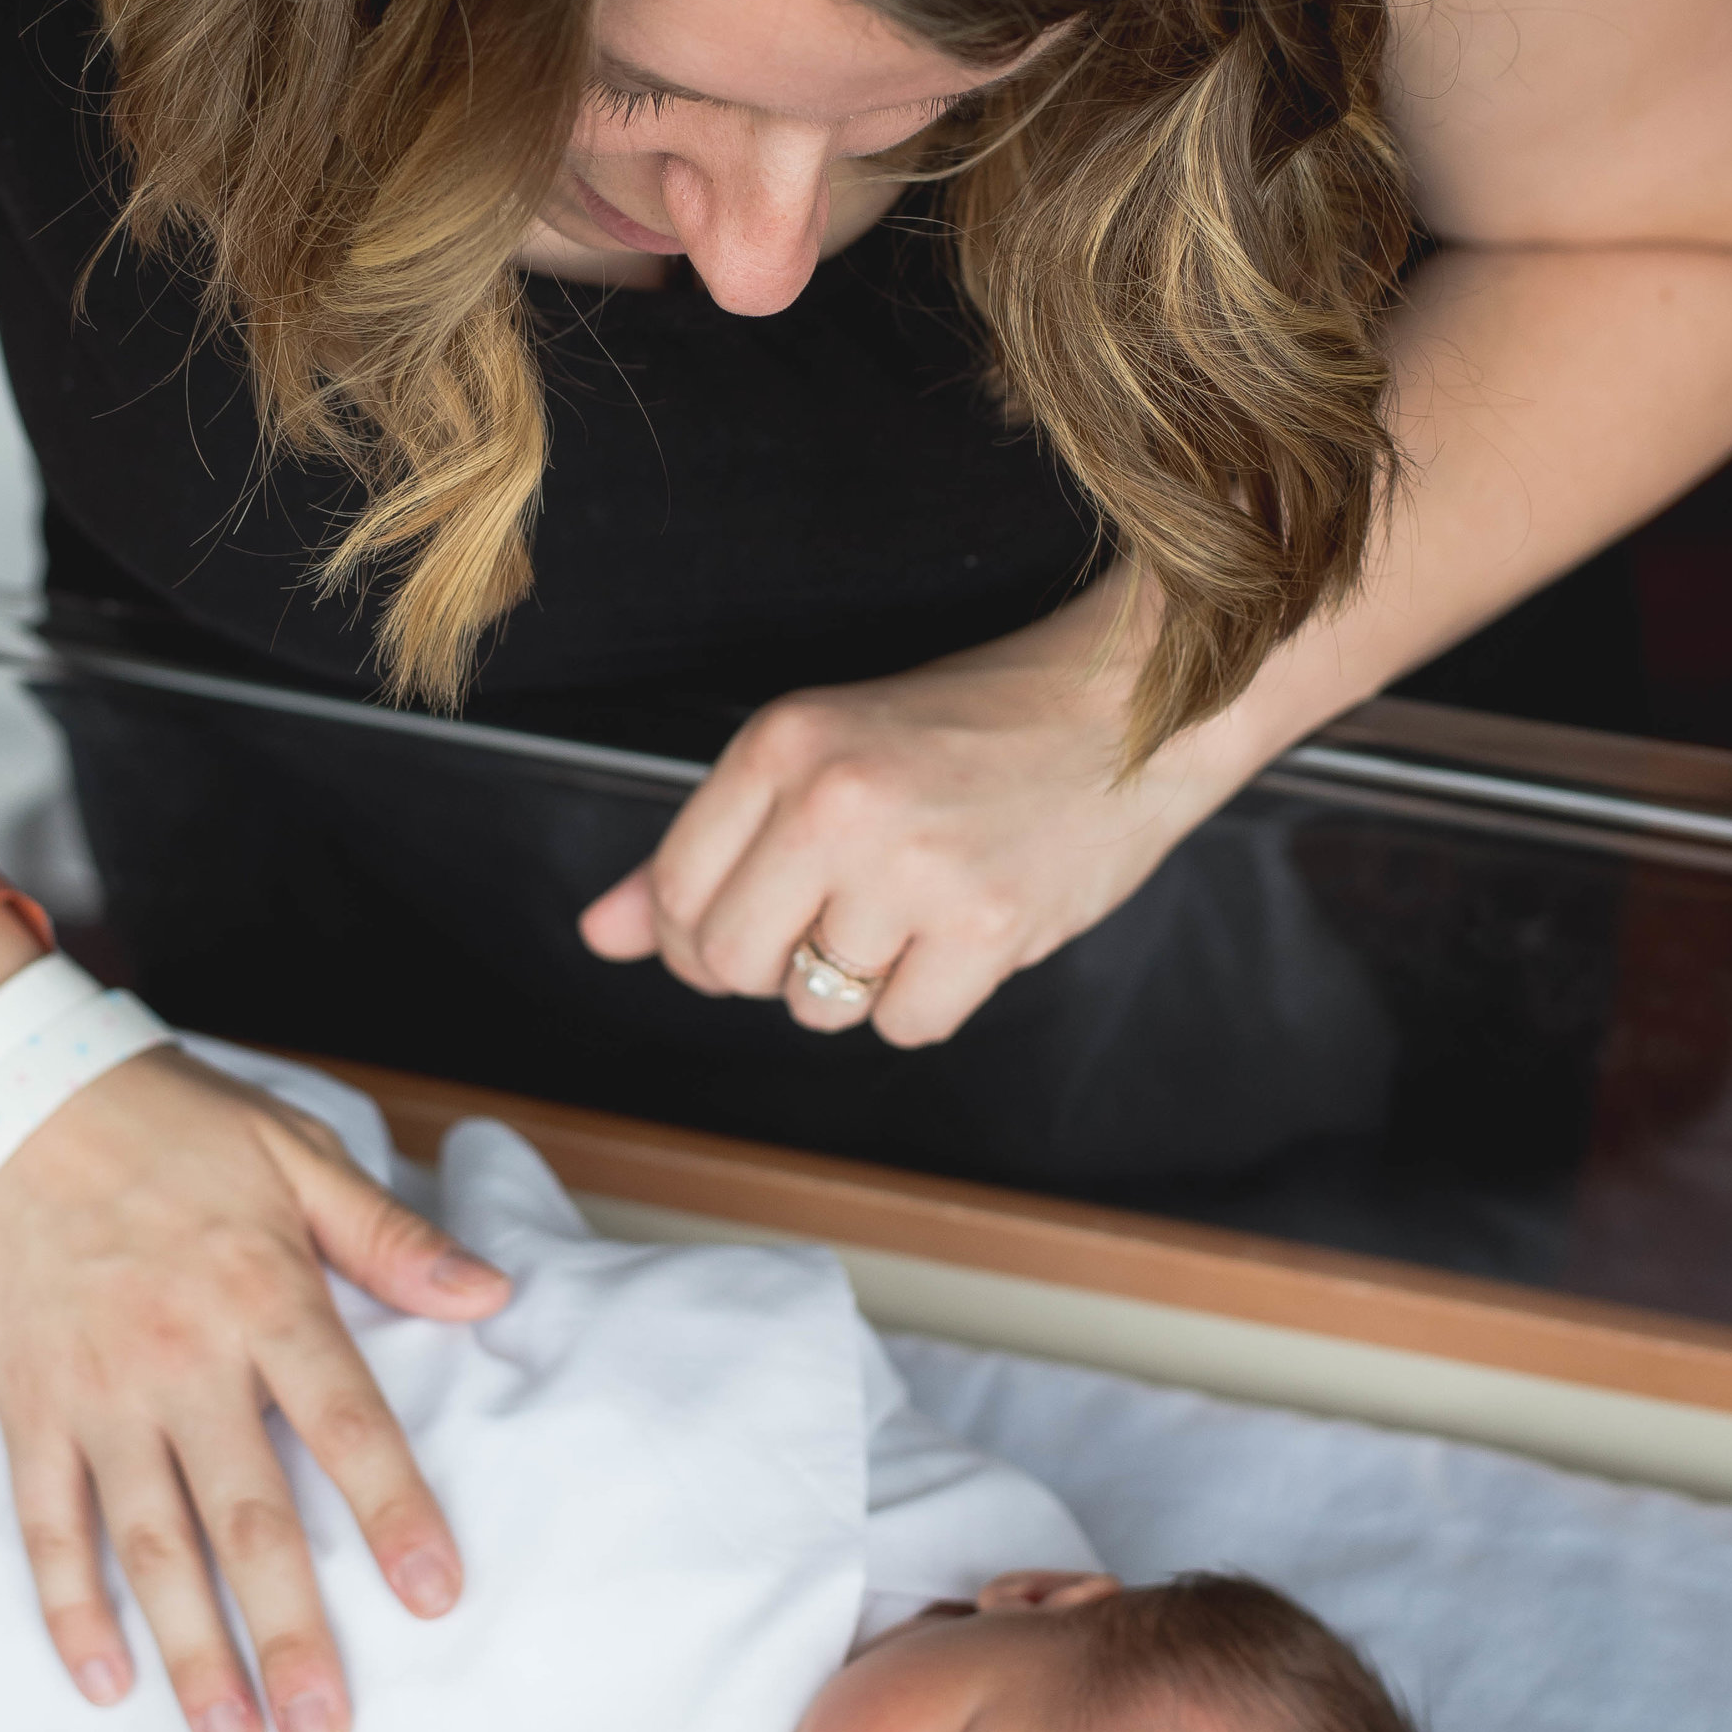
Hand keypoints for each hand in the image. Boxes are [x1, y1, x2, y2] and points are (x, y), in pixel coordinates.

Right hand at [0, 1043, 508, 1731]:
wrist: (4, 1093)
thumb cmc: (167, 1123)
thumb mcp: (292, 1151)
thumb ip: (388, 1236)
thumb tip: (491, 1294)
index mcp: (262, 1294)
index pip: (343, 1422)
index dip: (393, 1510)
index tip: (435, 1595)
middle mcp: (180, 1358)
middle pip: (246, 1517)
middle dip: (290, 1633)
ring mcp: (95, 1393)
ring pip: (149, 1545)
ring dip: (191, 1652)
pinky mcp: (27, 1408)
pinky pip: (48, 1525)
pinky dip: (70, 1607)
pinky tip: (106, 1681)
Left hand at [576, 584, 1259, 1046]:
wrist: (1130, 705)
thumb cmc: (973, 725)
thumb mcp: (822, 753)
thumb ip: (702, 847)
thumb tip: (601, 935)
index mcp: (782, 743)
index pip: (674, 895)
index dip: (694, 936)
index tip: (744, 923)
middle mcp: (837, 803)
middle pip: (730, 964)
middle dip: (766, 970)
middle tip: (827, 926)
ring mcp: (913, 869)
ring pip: (816, 1006)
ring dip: (855, 983)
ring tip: (910, 910)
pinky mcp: (987, 928)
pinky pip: (904, 1026)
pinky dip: (926, 999)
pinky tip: (959, 932)